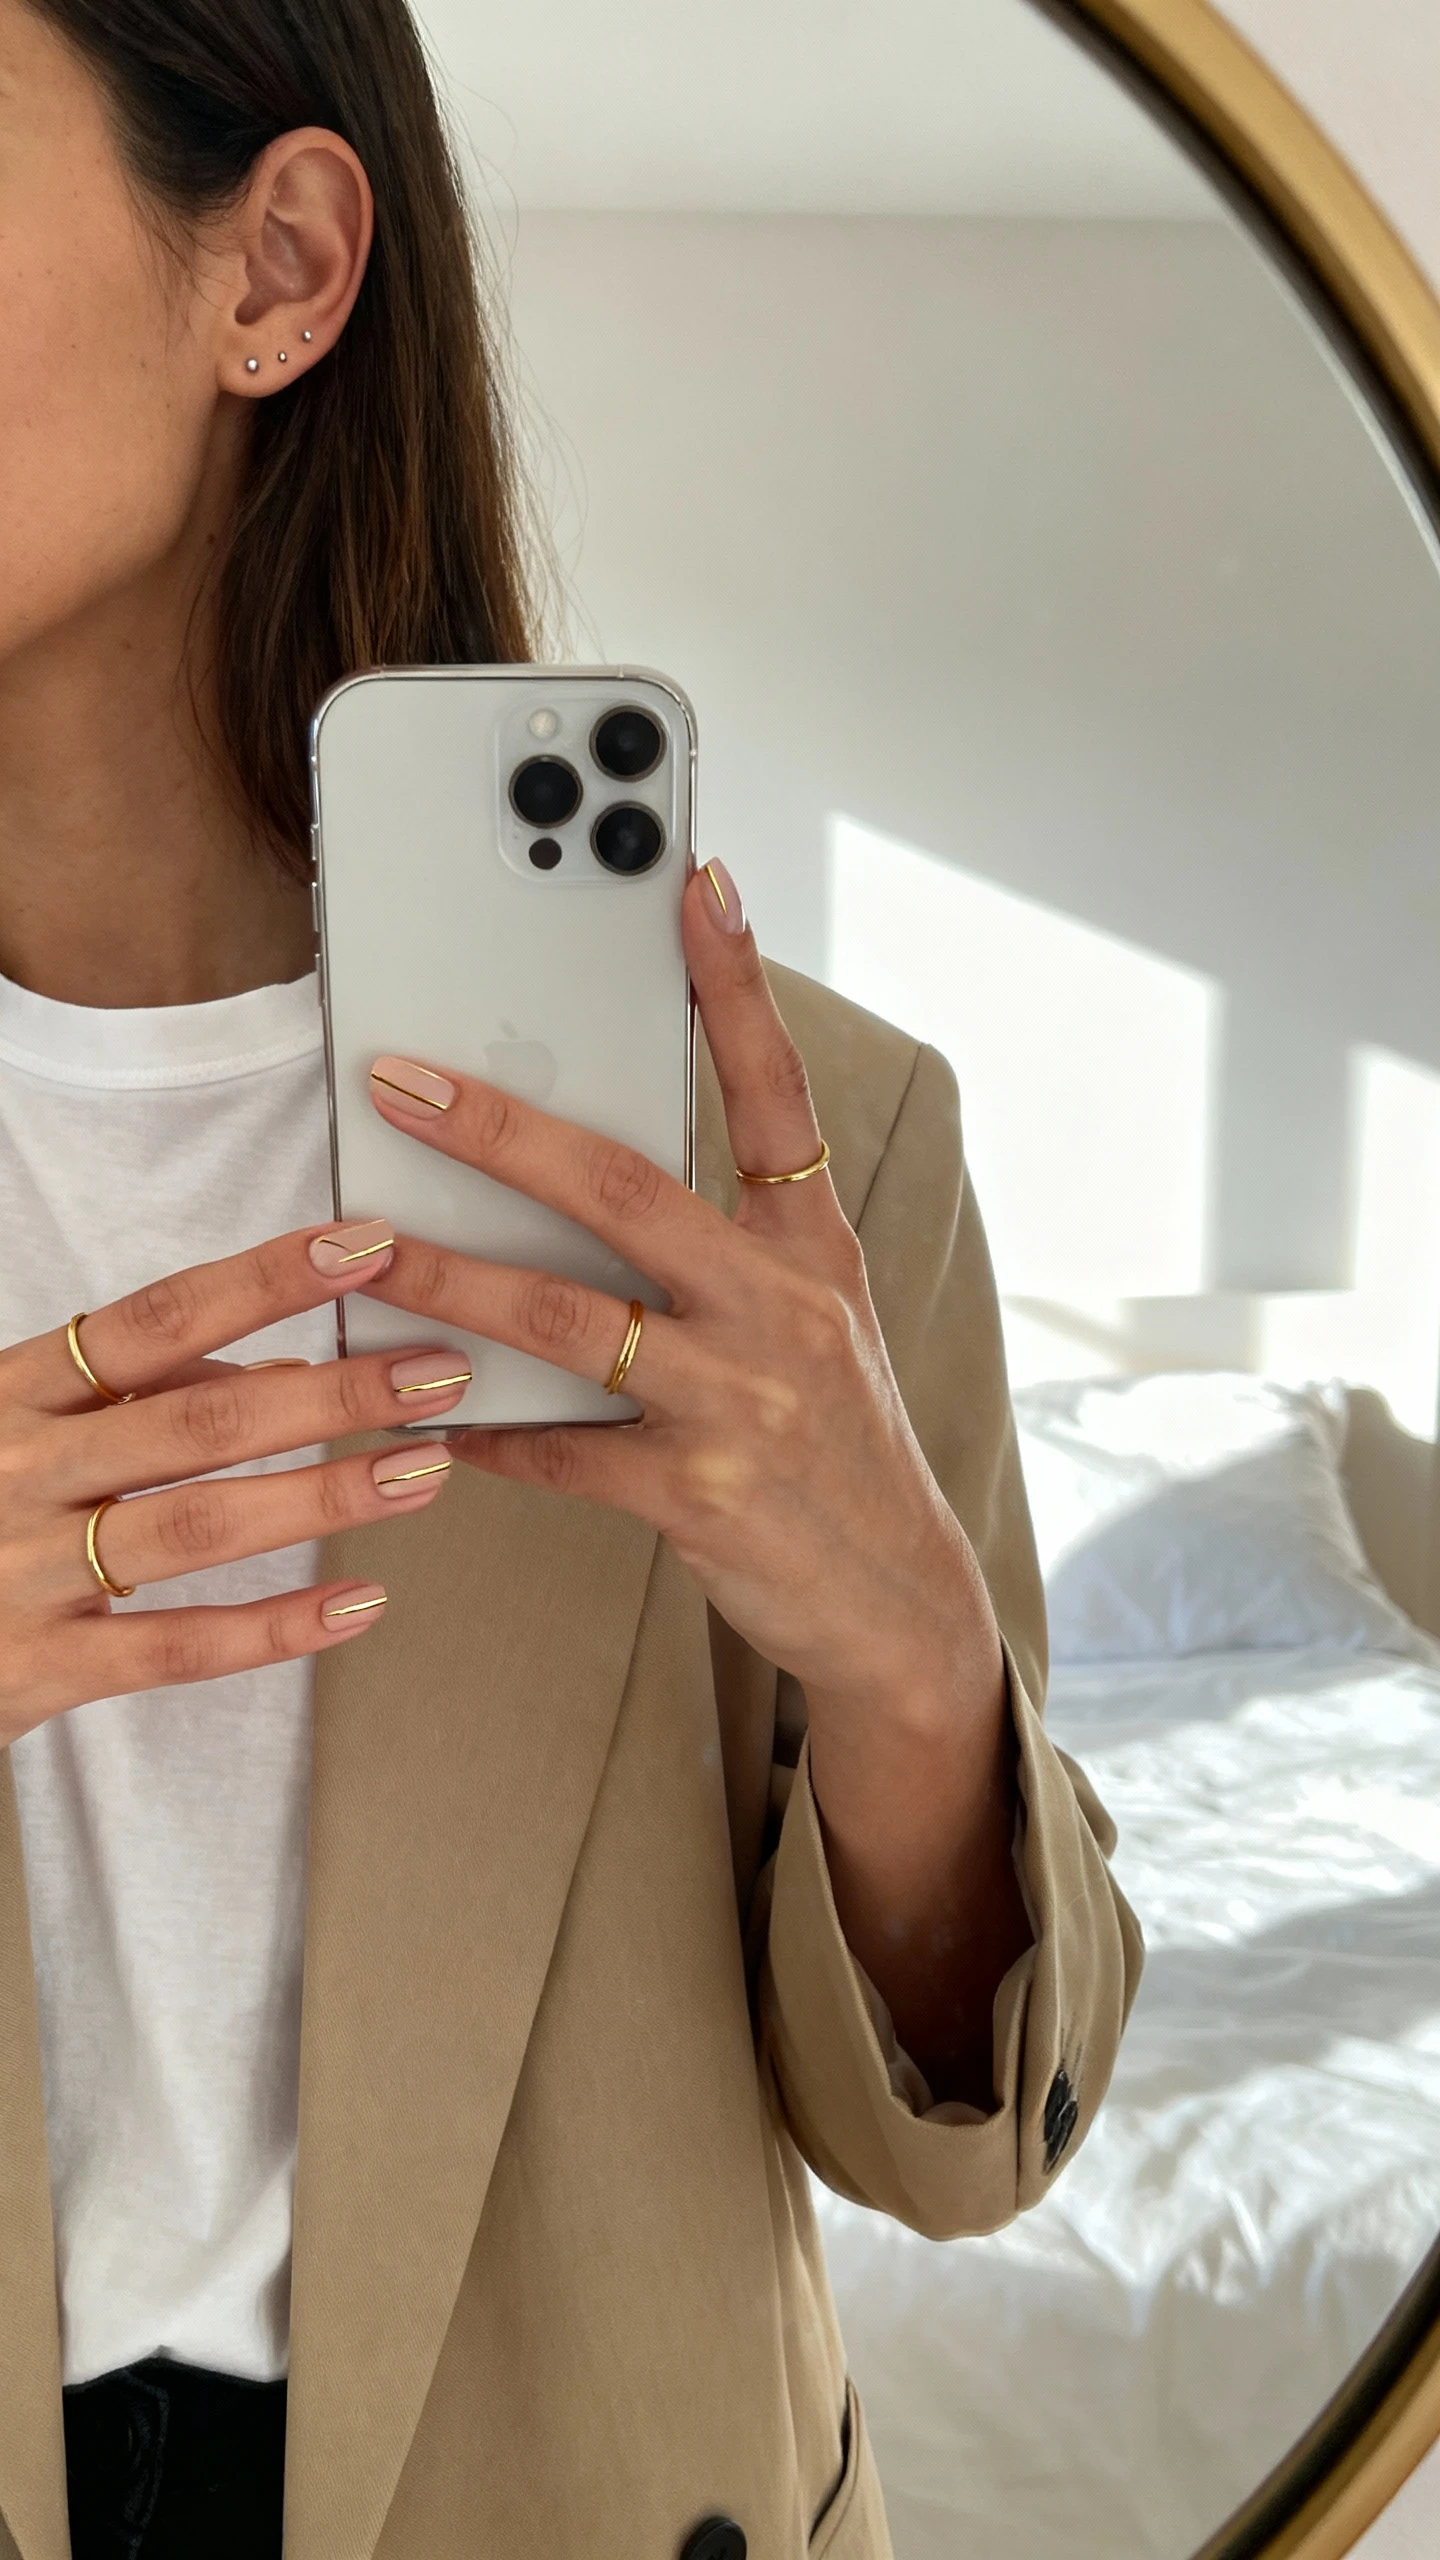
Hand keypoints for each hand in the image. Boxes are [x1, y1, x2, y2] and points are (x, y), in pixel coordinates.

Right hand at [0, 1222, 472, 1746]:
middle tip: (438, 1372)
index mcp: (16, 1391)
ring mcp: (26, 1570)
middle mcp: (21, 1469)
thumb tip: (291, 1376)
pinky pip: (174, 1647)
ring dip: (324, 1497)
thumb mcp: (25, 1422)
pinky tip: (361, 1603)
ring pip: (199, 1526)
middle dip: (334, 1393)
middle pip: (200, 1419)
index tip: (367, 1245)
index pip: (159, 1318)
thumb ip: (146, 1395)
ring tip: (425, 1472)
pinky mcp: (35, 1667)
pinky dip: (274, 1628)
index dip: (267, 1278)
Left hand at [362, 861, 994, 1725]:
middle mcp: (784, 1309)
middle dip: (504, 1131)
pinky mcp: (698, 1494)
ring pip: (566, 1317)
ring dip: (447, 1278)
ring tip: (361, 1247)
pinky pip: (557, 1447)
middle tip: (403, 1083)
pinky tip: (418, 1422)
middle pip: (627, 1191)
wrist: (899, 1600)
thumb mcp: (815, 1323)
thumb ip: (724, 1250)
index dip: (735, 984)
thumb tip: (580, 1179)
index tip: (695, 879)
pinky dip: (483, 1431)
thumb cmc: (836, 1442)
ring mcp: (742, 1401)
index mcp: (814, 1249)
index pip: (774, 1092)